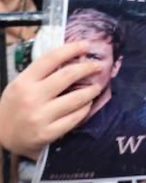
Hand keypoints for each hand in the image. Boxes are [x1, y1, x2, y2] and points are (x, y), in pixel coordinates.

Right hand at [0, 42, 103, 158]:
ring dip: (91, 90)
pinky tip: (87, 104)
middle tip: (98, 66)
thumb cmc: (13, 108)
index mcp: (24, 82)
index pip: (50, 59)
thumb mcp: (20, 86)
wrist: (0, 137)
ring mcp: (40, 116)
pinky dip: (85, 109)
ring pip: (76, 98)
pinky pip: (74, 118)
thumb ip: (41, 74)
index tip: (85, 45)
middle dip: (87, 68)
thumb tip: (70, 59)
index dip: (71, 49)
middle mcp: (32, 97)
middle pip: (67, 75)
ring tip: (97, 86)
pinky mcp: (47, 133)